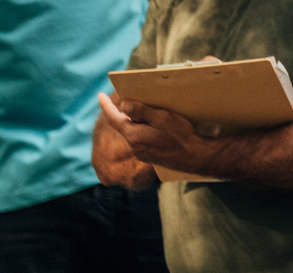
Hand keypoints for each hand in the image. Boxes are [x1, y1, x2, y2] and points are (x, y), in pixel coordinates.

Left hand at [96, 92, 212, 175]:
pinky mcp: (147, 155)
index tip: (100, 95)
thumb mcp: (161, 118)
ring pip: (133, 132)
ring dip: (135, 120)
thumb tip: (123, 105)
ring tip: (146, 109)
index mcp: (134, 136)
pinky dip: (142, 129)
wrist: (193, 157)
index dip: (106, 106)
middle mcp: (133, 146)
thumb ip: (141, 111)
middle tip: (129, 96)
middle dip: (124, 111)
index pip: (114, 119)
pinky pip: (140, 139)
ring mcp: (140, 153)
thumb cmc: (179, 136)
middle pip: (124, 124)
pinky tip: (153, 125)